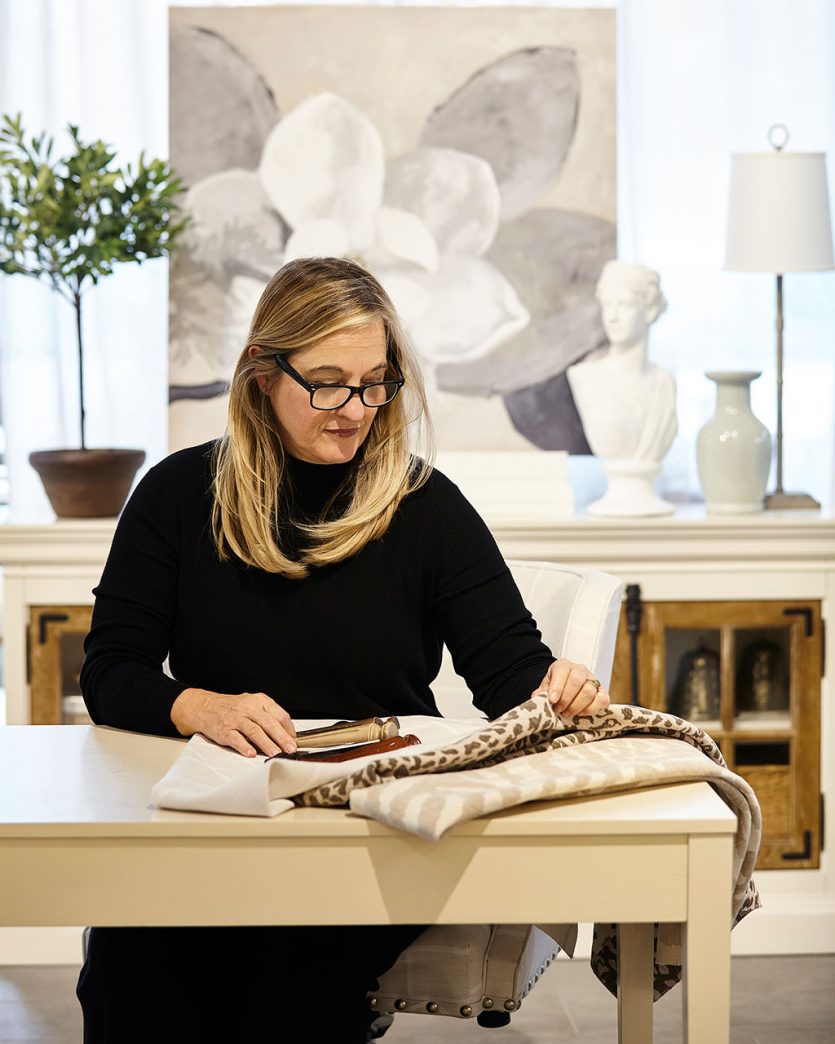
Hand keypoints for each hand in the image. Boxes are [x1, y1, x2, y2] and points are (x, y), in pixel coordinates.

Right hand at [171, 688, 296, 757]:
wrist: (205, 706)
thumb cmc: (232, 707)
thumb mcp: (252, 704)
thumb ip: (268, 717)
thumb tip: (286, 735)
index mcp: (259, 701)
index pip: (280, 715)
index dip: (289, 729)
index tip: (294, 741)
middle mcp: (248, 708)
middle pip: (269, 723)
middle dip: (282, 738)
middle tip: (290, 749)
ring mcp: (235, 718)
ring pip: (254, 731)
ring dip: (266, 744)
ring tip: (275, 754)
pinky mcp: (223, 729)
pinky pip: (235, 738)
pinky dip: (244, 746)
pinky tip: (251, 753)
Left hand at [531, 659, 609, 717]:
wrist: (566, 689)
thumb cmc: (556, 688)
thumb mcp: (546, 687)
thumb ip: (541, 692)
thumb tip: (537, 697)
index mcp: (564, 665)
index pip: (562, 671)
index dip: (557, 687)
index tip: (552, 700)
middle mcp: (580, 670)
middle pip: (576, 681)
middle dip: (566, 699)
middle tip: (559, 710)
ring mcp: (593, 680)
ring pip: (589, 692)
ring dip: (576, 706)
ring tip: (566, 713)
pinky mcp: (602, 692)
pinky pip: (602, 700)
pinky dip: (591, 709)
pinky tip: (580, 713)